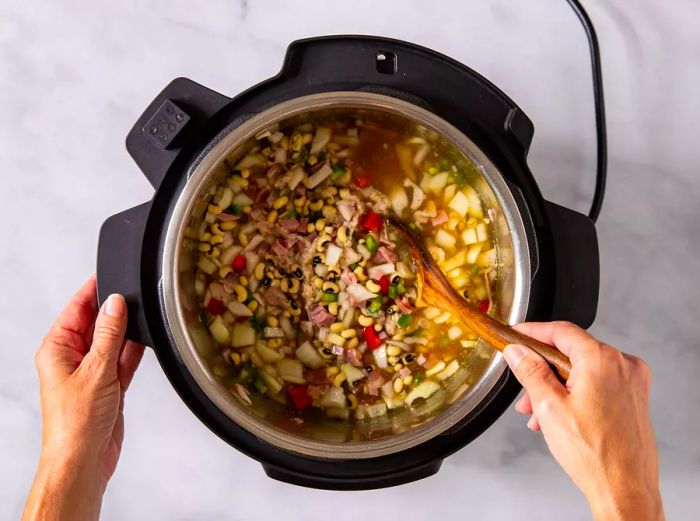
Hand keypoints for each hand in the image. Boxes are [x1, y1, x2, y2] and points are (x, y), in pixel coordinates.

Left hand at [23, 276, 144, 520]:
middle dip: (115, 312)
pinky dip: (134, 352)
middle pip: (96, 323)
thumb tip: (115, 304)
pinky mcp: (109, 385)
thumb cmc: (75, 424)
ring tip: (143, 320)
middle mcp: (72, 359)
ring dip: (127, 333)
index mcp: (56, 350)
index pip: (76, 309)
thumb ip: (109, 334)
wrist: (84, 459)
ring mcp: (92, 372)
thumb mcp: (96, 370)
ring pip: (113, 340)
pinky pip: (124, 359)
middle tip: (135, 298)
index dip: (93, 291)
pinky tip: (145, 342)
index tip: (110, 274)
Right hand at [504, 322, 662, 520]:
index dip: (533, 332)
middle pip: (571, 353)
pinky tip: (557, 416)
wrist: (623, 488)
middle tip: (521, 384)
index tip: (516, 335)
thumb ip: (530, 371)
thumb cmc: (594, 453)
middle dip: (542, 370)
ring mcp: (631, 382)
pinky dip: (574, 394)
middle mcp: (622, 365)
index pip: (561, 331)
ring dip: (555, 386)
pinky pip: (596, 384)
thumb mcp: (548, 406)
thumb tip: (517, 351)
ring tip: (537, 412)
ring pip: (582, 371)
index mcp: (602, 360)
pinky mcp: (632, 397)